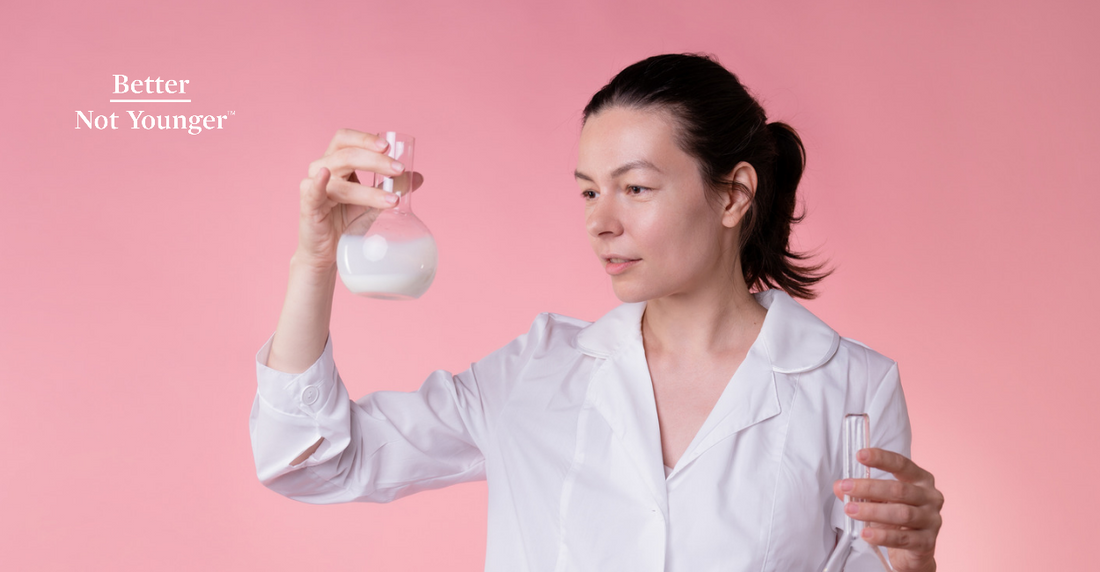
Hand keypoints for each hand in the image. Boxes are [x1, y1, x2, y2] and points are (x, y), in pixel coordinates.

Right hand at [296, 128, 424, 269]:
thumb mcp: (374, 202)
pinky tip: (325, 176)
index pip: (346, 139)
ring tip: (392, 200)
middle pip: (346, 155)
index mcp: (336, 161)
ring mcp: (311, 186)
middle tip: (398, 170)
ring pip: (340, 179)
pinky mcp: (307, 206)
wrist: (329, 251)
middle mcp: (321, 168)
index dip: (365, 139)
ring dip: (368, 189)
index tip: (388, 147)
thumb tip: (418, 177)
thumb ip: (392, 187)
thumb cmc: (347, 221)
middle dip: (375, 161)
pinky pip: (312, 192)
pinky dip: (319, 183)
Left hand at [832, 448, 943, 571]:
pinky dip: (883, 536)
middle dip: (869, 488)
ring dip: (872, 511)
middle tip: (846, 487)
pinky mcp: (928, 543)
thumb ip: (862, 493)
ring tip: (850, 510)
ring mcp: (932, 520)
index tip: (860, 455)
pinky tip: (866, 534)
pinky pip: (903, 538)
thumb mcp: (879, 501)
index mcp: (921, 480)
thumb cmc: (896, 520)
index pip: (902, 464)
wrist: (912, 552)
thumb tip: (839, 486)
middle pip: (899, 489)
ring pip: (902, 513)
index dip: (881, 459)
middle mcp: (931, 497)